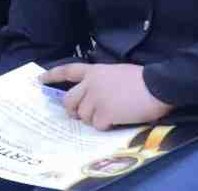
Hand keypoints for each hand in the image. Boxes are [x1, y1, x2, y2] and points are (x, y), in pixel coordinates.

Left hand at [40, 63, 171, 130]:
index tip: (40, 80)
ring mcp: (96, 99)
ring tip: (109, 116)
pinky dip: (105, 126)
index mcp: (95, 71)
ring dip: (93, 119)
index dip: (52, 75)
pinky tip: (116, 121)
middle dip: (71, 110)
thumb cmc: (141, 79)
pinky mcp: (105, 114)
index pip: (68, 70)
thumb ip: (101, 81)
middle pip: (69, 100)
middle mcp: (91, 84)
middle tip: (78, 115)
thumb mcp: (116, 73)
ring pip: (83, 115)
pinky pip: (97, 125)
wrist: (157, 85)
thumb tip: (96, 96)